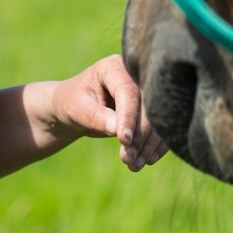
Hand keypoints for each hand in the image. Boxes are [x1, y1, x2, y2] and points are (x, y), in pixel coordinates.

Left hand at [49, 54, 167, 171]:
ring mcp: (144, 89)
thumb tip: (118, 130)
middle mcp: (133, 74)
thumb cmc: (73, 103)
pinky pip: (159, 126)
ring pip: (156, 117)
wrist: (76, 108)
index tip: (125, 141)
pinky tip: (147, 160)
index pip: (127, 91)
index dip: (128, 116)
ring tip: (133, 165)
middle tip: (128, 159)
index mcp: (113, 67)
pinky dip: (155, 144)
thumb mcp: (78, 109)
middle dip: (140, 135)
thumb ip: (97, 117)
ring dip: (148, 144)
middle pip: (146, 104)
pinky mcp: (150, 107)